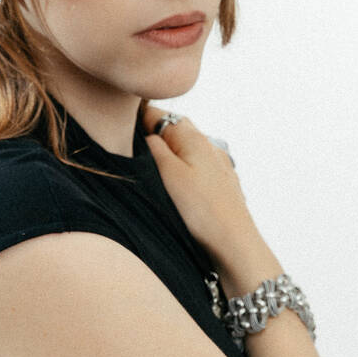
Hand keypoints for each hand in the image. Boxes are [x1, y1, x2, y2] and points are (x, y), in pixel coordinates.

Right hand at [143, 106, 253, 261]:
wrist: (234, 241)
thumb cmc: (201, 210)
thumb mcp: (168, 175)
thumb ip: (154, 148)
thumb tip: (147, 133)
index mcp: (193, 138)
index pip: (158, 114)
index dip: (138, 120)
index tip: (123, 133)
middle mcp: (209, 145)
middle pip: (175, 128)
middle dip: (155, 135)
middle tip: (136, 153)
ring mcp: (219, 163)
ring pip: (187, 148)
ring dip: (171, 154)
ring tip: (157, 174)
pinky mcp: (223, 182)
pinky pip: (198, 166)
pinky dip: (185, 170)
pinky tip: (180, 188)